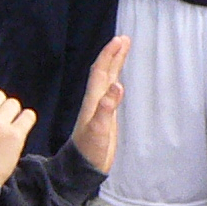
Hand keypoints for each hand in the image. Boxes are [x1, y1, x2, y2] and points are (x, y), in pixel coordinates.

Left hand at [68, 36, 130, 173]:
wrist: (82, 167)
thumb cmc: (90, 150)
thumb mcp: (99, 129)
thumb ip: (106, 108)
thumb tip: (118, 85)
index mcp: (93, 100)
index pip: (101, 71)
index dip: (110, 54)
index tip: (120, 39)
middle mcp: (95, 100)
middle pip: (104, 71)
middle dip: (114, 54)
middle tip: (124, 38)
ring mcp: (100, 108)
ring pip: (107, 80)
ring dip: (115, 64)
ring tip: (123, 51)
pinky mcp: (105, 117)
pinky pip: (111, 93)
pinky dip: (116, 81)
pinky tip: (119, 82)